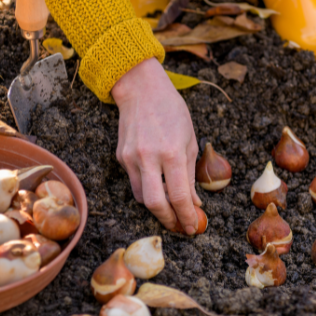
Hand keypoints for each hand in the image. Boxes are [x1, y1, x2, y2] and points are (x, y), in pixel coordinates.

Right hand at [112, 58, 201, 233]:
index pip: (179, 195)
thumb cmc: (172, 111)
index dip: (187, 215)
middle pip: (155, 204)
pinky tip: (157, 186)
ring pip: (142, 197)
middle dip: (169, 220)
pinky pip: (134, 182)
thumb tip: (194, 202)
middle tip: (179, 226)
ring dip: (157, 207)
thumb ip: (190, 174)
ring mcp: (131, 158)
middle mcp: (149, 157)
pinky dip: (147, 190)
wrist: (141, 89)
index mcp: (172, 152)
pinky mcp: (121, 157)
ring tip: (171, 209)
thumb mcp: (190, 140)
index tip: (193, 226)